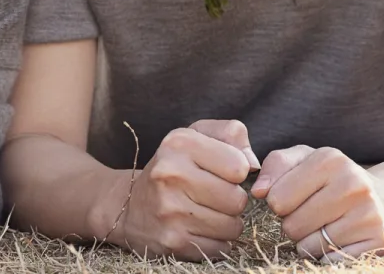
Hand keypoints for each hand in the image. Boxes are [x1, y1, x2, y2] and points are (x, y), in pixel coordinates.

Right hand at [103, 119, 258, 259]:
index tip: (221, 172)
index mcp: (179, 143)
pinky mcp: (173, 241)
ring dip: (226, 222)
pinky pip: (221, 248)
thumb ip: (232, 135)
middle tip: (213, 196)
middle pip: (237, 199)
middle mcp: (171, 174)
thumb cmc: (173, 166)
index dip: (237, 172)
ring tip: (206, 212)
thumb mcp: (196, 136)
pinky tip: (199, 229)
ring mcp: (170, 210)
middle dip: (232, 200)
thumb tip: (254, 164)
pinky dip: (217, 241)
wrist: (130, 205)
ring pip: (232, 226)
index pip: (239, 166)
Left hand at [251, 146, 383, 261]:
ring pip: (309, 247)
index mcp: (331, 160)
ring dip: (311, 242)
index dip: (279, 203)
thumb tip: (258, 191)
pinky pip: (331, 261)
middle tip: (314, 215)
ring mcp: (370, 215)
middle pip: (291, 226)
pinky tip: (342, 240)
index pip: (277, 198)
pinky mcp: (381, 243)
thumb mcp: (307, 160)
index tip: (295, 199)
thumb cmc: (336, 180)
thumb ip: (277, 165)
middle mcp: (354, 184)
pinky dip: (329, 256)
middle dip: (295, 224)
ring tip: (328, 226)